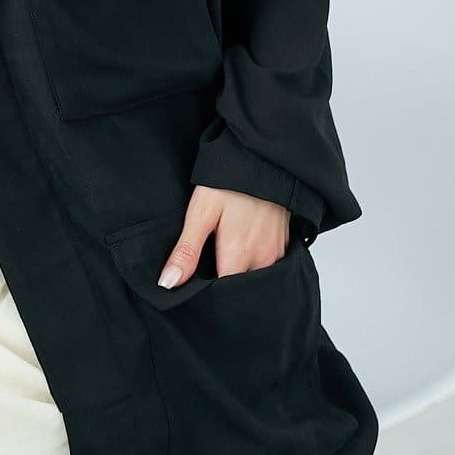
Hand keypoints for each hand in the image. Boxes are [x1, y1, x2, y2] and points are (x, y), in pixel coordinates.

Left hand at [156, 186, 289, 288]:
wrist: (264, 160)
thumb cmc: (229, 184)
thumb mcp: (201, 213)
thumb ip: (186, 251)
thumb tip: (168, 283)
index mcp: (238, 255)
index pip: (222, 293)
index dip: (207, 294)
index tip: (195, 287)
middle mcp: (262, 259)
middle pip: (239, 288)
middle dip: (223, 286)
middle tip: (207, 268)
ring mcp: (277, 253)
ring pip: (255, 279)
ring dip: (239, 275)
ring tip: (223, 257)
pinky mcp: (285, 246)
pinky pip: (269, 267)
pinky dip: (255, 265)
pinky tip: (243, 250)